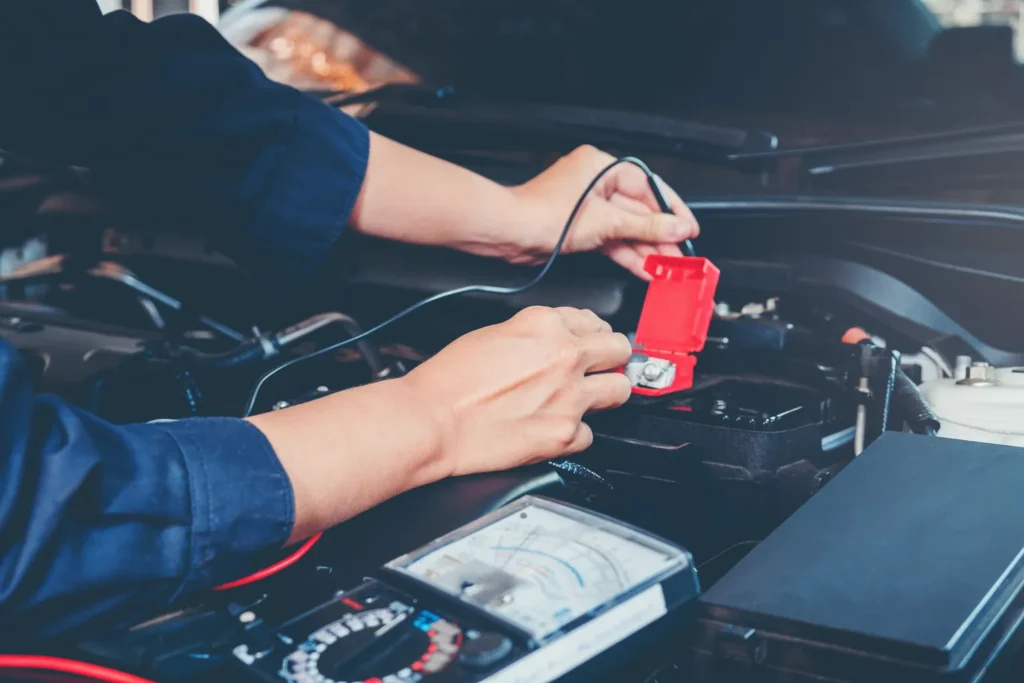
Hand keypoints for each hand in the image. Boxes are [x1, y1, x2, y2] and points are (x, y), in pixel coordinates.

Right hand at [400, 306, 632, 475]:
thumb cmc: (450, 380)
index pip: (594, 322)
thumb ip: (536, 335)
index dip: (592, 336)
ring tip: (588, 400)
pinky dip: (574, 435)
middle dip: (612, 360)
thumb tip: (555, 342)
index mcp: (545, 325)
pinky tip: (554, 430)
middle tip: (601, 370)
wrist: (433, 421)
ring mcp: (569, 397)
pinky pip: (590, 435)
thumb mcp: (494, 333)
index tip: (591, 346)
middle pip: (620, 350)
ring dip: (607, 395)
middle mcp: (564, 356)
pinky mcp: (565, 435)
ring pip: (620, 390)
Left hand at [511, 145, 699, 278]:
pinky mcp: (582, 229)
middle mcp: (596, 184)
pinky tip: (646, 268)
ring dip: (647, 249)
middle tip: (681, 255)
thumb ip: (645, 226)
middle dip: (660, 236)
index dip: (671, 210)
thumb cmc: (543, 213)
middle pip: (639, 211)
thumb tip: (676, 227)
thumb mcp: (606, 221)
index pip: (648, 187)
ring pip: (627, 229)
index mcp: (602, 166)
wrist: (511, 232)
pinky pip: (612, 240)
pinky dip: (628, 254)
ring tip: (667, 267)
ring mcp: (589, 208)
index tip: (688, 227)